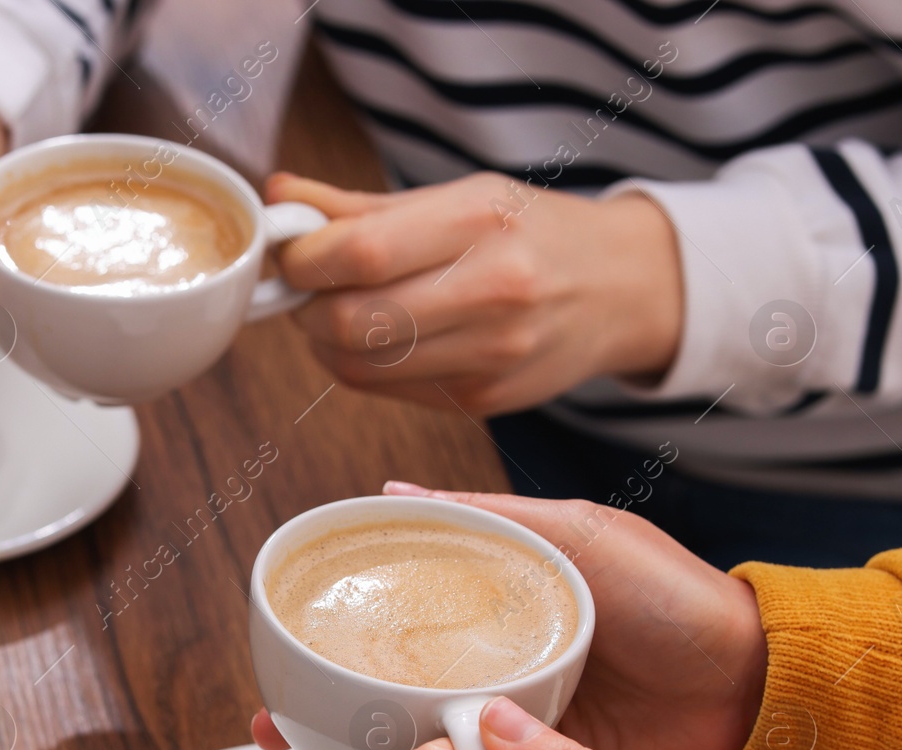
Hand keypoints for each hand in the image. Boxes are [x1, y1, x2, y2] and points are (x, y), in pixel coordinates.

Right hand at [252, 481, 766, 749]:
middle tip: (271, 716)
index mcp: (493, 592)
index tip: (283, 630)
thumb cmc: (671, 597)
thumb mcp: (576, 531)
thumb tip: (395, 489)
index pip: (393, 601)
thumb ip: (489, 514)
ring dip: (348, 747)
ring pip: (404, 732)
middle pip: (381, 676)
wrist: (745, 689)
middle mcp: (487, 654)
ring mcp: (502, 713)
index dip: (333, 617)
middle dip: (318, 698)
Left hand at [266, 172, 682, 415]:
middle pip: (350, 321)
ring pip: (360, 367)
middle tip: (306, 291)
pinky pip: (389, 390)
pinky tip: (376, 340)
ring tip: (336, 312)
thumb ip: (362, 207)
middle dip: (305, 308)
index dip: (303, 260)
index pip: (359, 252)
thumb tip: (279, 198)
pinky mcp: (485, 400)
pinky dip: (362, 366)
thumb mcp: (460, 196)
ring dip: (325, 343)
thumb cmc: (530, 232)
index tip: (291, 253)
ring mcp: (491, 354)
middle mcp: (492, 290)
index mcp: (480, 222)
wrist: (621, 288)